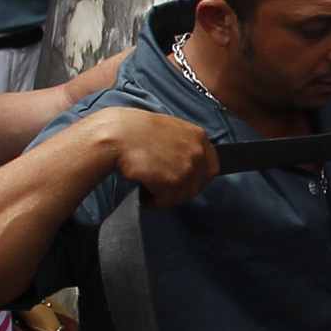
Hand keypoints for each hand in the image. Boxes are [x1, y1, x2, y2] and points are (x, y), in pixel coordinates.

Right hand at [98, 107, 218, 205]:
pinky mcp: (173, 181)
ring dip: (166, 197)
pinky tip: (144, 192)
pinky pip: (167, 200)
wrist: (118, 134)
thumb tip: (189, 163)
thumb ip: (185, 144)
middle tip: (162, 190)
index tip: (185, 183)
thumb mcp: (170, 129)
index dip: (199, 179)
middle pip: (198, 185)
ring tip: (149, 189)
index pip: (213, 167)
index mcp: (199, 136)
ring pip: (182, 195)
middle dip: (181, 191)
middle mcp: (197, 152)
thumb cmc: (137, 130)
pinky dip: (154, 201)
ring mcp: (187, 167)